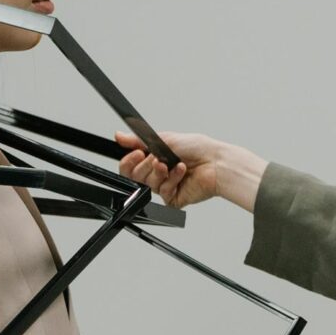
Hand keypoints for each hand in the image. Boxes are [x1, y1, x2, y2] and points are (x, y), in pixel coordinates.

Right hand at [114, 130, 266, 210]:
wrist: (215, 162)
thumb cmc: (197, 149)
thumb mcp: (164, 139)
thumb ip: (138, 140)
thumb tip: (120, 136)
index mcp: (153, 159)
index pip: (129, 165)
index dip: (128, 161)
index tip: (136, 153)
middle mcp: (158, 174)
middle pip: (135, 176)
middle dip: (145, 166)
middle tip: (157, 159)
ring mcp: (165, 186)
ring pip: (148, 184)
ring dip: (160, 172)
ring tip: (171, 164)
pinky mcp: (173, 199)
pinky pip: (163, 192)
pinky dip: (172, 180)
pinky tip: (182, 172)